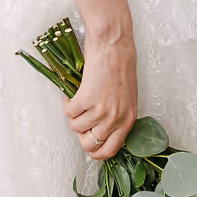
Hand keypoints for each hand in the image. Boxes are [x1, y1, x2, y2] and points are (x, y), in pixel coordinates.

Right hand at [65, 27, 137, 161]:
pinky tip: (73, 95)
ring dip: (74, 116)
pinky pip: (69, 113)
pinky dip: (67, 104)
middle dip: (81, 135)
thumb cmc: (121, 66)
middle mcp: (116, 118)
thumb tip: (100, 131)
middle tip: (81, 121)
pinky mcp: (86, 99)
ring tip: (78, 102)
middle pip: (90, 145)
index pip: (111, 151)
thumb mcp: (126, 98)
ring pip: (76, 127)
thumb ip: (117, 117)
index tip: (89, 143)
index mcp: (128, 119)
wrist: (113, 45)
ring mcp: (101, 110)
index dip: (96, 152)